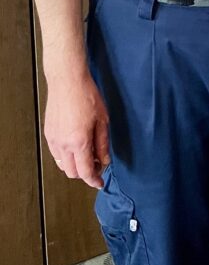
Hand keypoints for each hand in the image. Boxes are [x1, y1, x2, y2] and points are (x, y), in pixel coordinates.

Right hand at [44, 73, 110, 188]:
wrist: (67, 81)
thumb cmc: (87, 96)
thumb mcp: (103, 120)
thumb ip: (103, 143)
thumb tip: (104, 161)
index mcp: (79, 142)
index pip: (85, 172)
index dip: (94, 180)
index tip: (100, 183)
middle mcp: (63, 144)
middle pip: (72, 172)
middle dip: (85, 174)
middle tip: (97, 165)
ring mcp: (53, 140)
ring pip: (62, 165)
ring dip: (75, 166)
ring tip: (88, 155)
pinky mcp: (48, 134)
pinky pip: (56, 154)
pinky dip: (66, 156)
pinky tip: (76, 146)